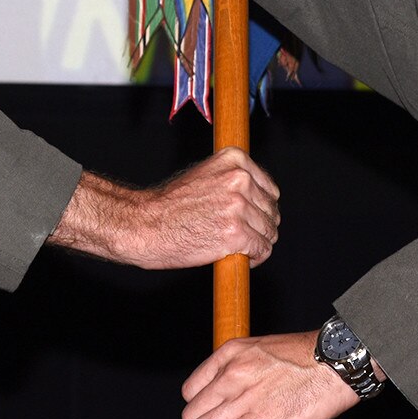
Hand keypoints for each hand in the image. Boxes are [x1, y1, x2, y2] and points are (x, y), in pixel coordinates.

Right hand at [47, 148, 280, 268]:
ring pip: (269, 232)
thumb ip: (233, 181)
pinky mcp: (237, 234)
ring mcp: (239, 207)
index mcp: (235, 160)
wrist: (145, 225)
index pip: (270, 189)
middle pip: (271, 211)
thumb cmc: (171, 205)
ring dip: (257, 244)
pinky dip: (254, 258)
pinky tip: (236, 257)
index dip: (260, 208)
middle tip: (239, 236)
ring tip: (235, 247)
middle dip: (259, 227)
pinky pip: (262, 250)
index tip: (248, 218)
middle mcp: (240, 179)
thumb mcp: (205, 176)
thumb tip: (260, 198)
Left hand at [181, 331, 360, 418]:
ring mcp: (244, 397)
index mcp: (231, 353)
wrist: (336, 362)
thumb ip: (242, 372)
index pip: (191, 389)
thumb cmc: (307, 358)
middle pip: (192, 413)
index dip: (197, 410)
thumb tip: (231, 401)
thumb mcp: (263, 352)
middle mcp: (232, 373)